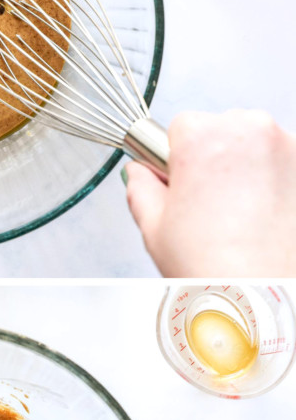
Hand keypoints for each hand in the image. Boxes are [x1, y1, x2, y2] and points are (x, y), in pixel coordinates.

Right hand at [125, 110, 295, 275]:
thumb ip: (140, 188)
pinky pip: (282, 161)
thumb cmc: (215, 265)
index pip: (181, 126)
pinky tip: (263, 213)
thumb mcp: (154, 227)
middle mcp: (248, 129)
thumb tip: (138, 173)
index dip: (178, 158)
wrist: (262, 292)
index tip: (182, 181)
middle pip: (220, 129)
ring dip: (245, 166)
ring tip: (239, 212)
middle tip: (209, 204)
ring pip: (253, 143)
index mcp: (202, 136)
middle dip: (213, 159)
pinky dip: (273, 179)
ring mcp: (284, 145)